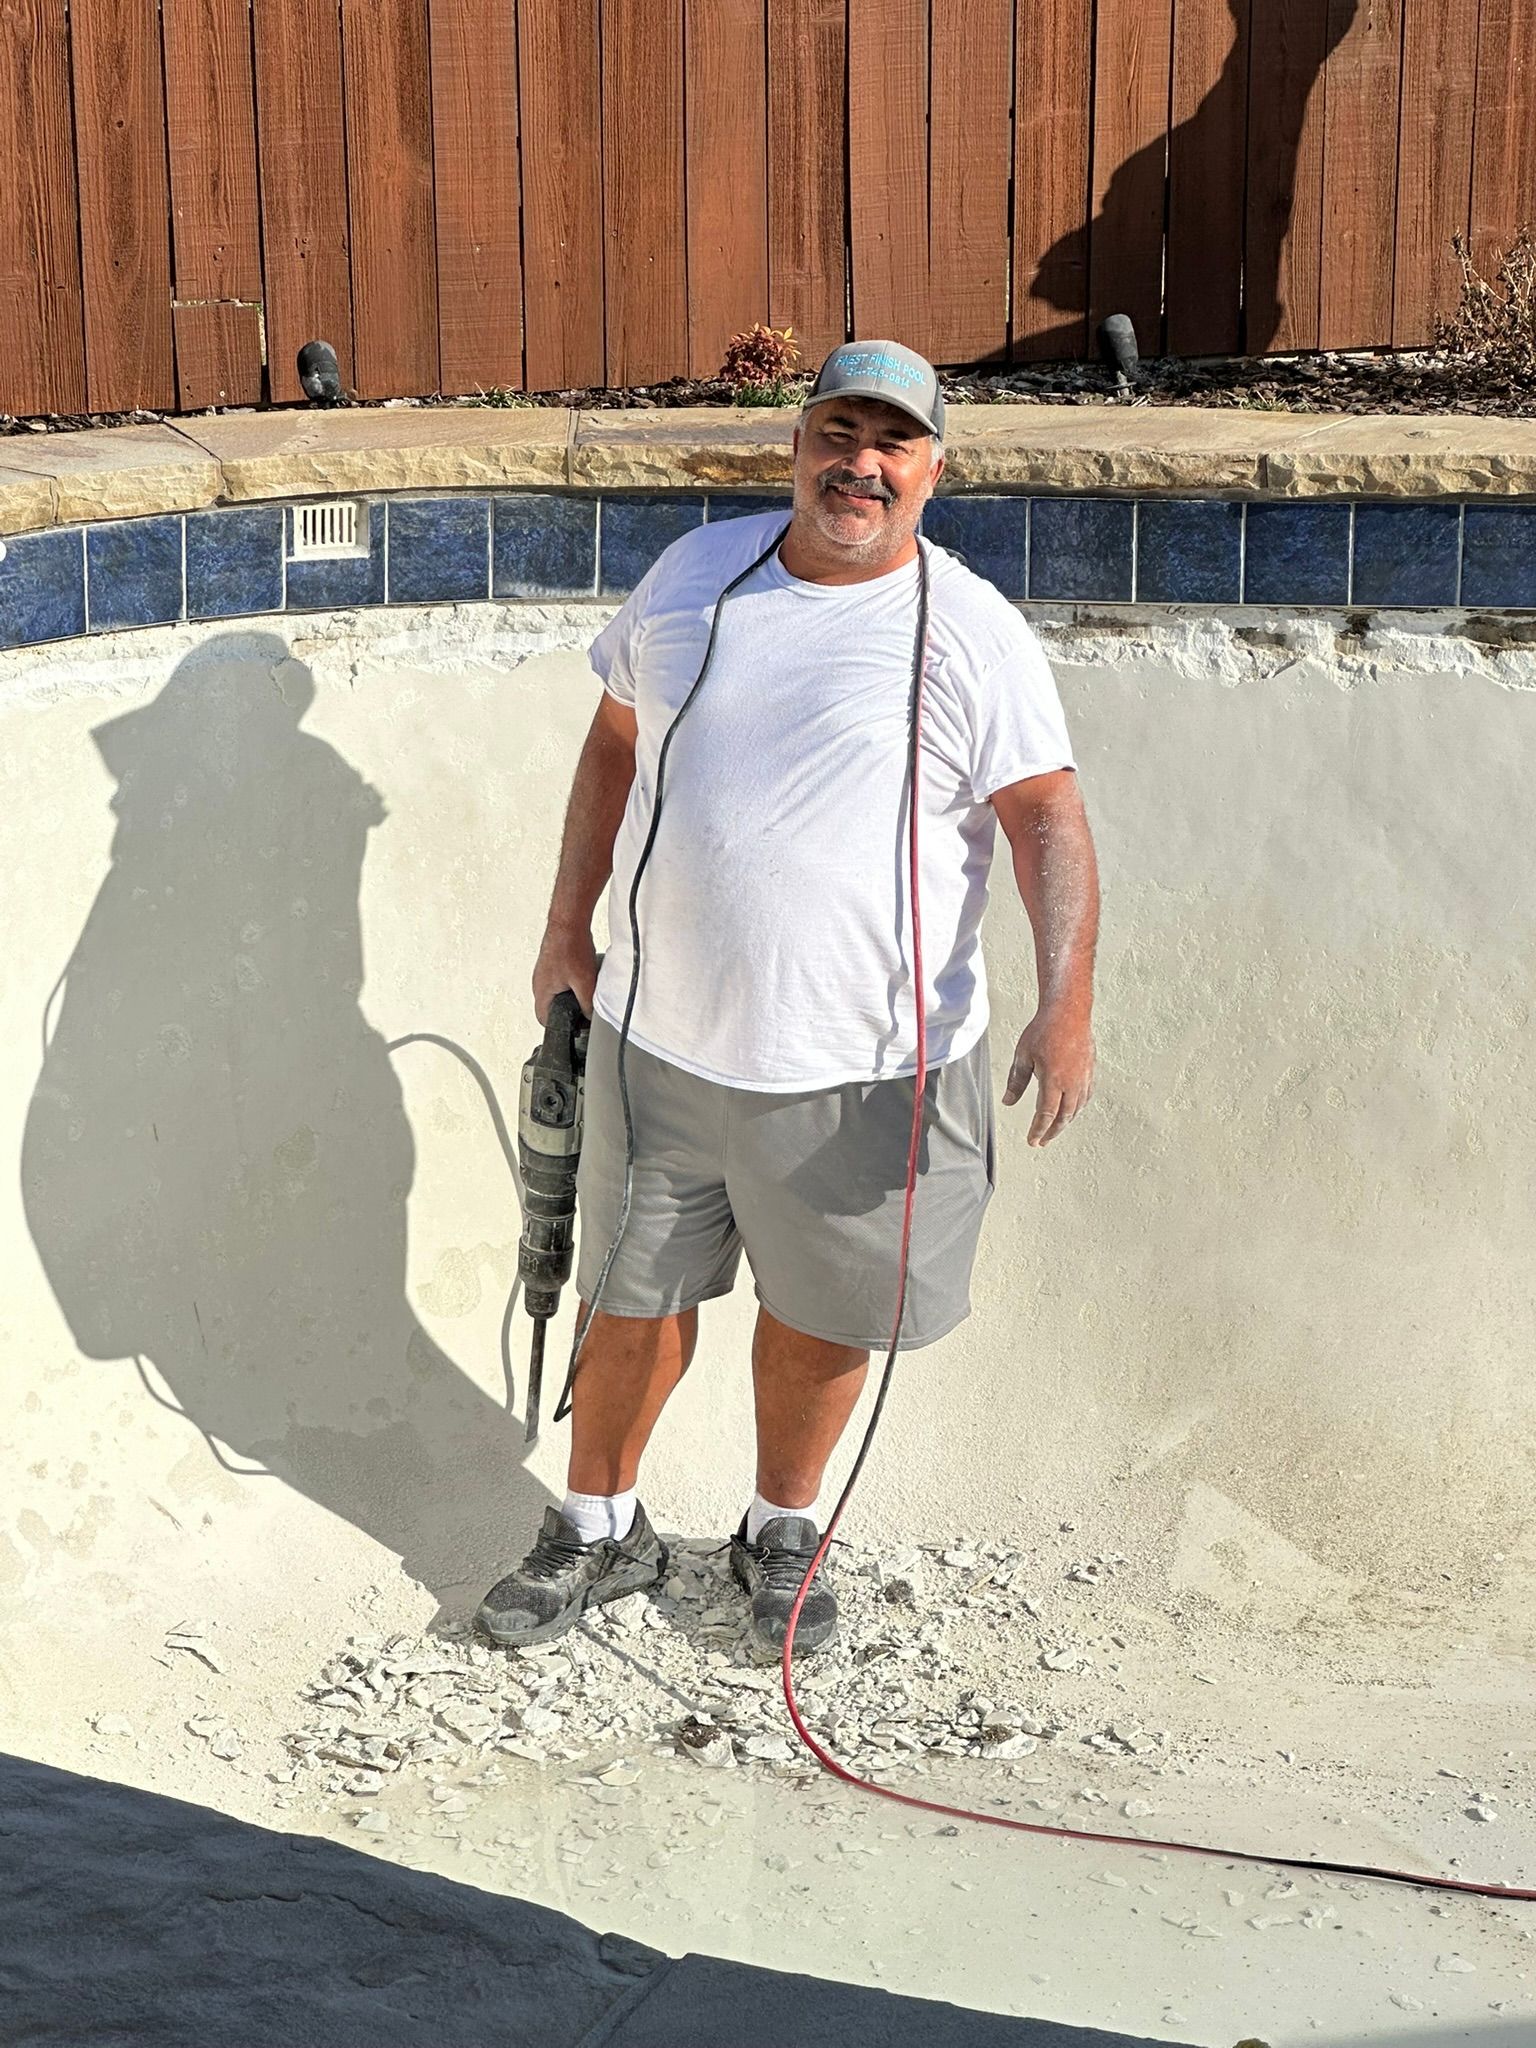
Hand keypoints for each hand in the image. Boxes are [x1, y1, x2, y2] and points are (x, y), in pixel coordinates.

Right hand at [532, 923, 597, 1024]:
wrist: (568, 921)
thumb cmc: (570, 946)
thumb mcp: (584, 982)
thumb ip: (587, 1004)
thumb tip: (589, 1016)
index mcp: (541, 991)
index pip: (544, 1019)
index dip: (558, 1027)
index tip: (572, 1027)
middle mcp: (539, 982)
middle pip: (550, 1006)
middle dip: (566, 1011)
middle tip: (581, 1010)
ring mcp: (544, 971)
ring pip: (555, 992)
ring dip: (568, 995)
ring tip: (583, 991)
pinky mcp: (551, 962)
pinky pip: (559, 979)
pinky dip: (570, 982)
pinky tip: (582, 976)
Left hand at [1003, 1007, 1094, 1146]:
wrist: (1069, 1012)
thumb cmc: (1044, 1030)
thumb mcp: (1023, 1056)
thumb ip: (1016, 1082)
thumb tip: (1008, 1102)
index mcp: (1053, 1081)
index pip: (1046, 1114)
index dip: (1038, 1130)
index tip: (1033, 1141)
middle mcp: (1072, 1083)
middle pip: (1063, 1116)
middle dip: (1052, 1131)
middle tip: (1043, 1141)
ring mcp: (1084, 1077)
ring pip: (1076, 1108)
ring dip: (1065, 1122)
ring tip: (1055, 1129)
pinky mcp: (1090, 1071)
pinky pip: (1086, 1096)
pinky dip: (1078, 1108)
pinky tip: (1072, 1110)